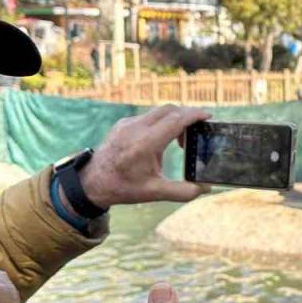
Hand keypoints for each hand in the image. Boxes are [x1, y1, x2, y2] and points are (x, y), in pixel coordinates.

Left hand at [79, 105, 211, 207]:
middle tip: (199, 127)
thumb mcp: (155, 193)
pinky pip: (148, 116)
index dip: (194, 115)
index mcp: (145, 144)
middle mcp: (136, 129)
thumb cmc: (124, 187)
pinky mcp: (123, 123)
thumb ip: (184, 191)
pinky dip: (161, 122)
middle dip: (187, 115)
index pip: (175, 120)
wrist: (93, 182)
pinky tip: (163, 139)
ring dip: (174, 119)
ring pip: (159, 112)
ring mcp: (128, 124)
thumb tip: (206, 188)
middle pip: (170, 110)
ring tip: (181, 140)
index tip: (208, 116)